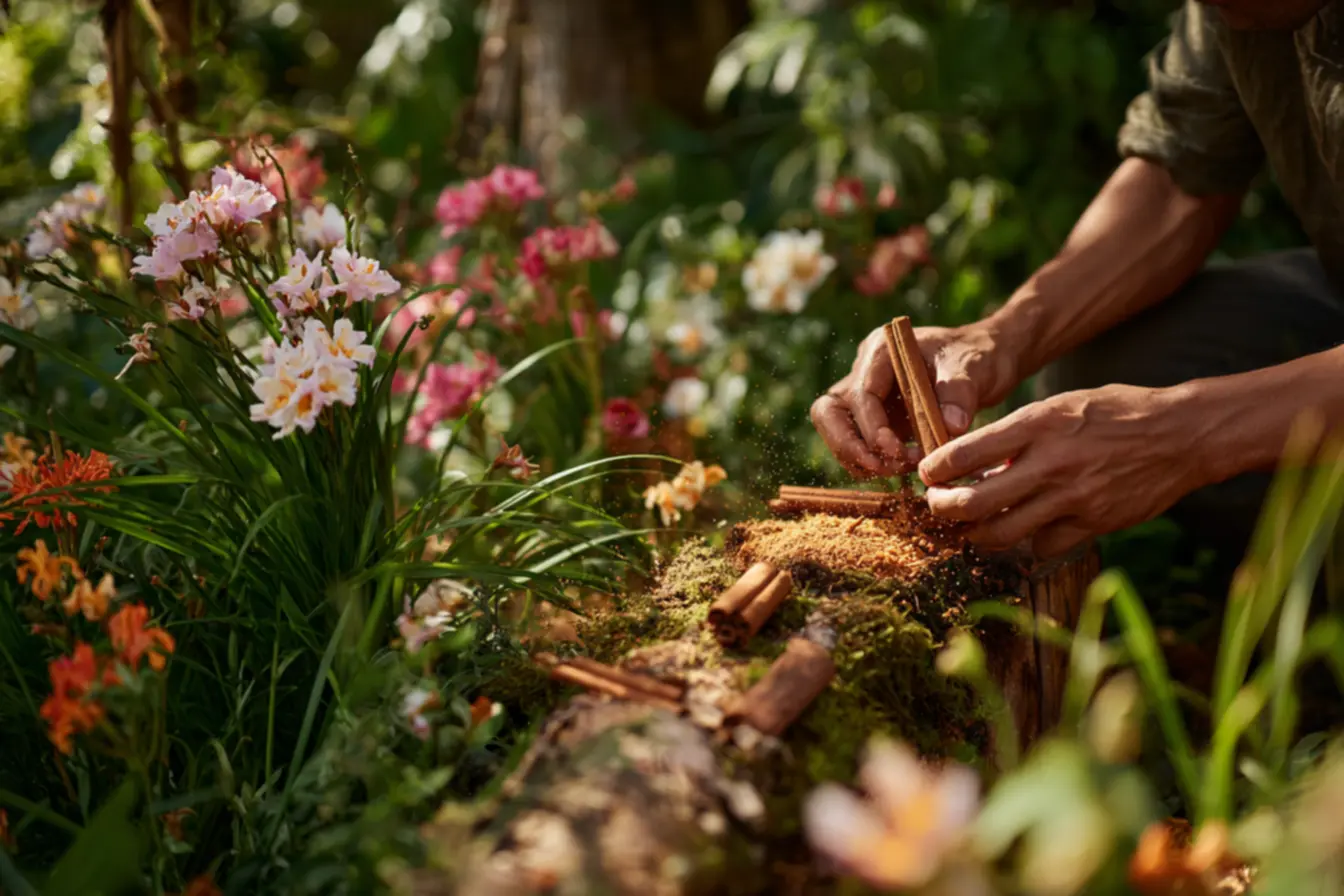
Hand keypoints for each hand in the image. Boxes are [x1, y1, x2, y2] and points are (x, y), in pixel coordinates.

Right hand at [811, 321, 1017, 477]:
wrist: (987, 360)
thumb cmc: (977, 356)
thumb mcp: (974, 368)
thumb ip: (960, 393)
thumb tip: (951, 426)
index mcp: (881, 351)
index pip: (860, 394)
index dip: (873, 428)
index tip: (898, 451)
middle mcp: (865, 372)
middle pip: (829, 413)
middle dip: (849, 445)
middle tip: (883, 467)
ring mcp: (867, 397)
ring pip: (837, 432)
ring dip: (862, 458)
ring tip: (904, 468)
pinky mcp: (876, 419)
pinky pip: (858, 445)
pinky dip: (874, 461)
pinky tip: (906, 466)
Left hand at [918, 384, 1206, 558]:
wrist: (1181, 434)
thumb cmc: (1114, 413)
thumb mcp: (1060, 407)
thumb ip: (1018, 434)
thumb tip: (975, 465)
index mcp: (1038, 424)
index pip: (965, 453)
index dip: (935, 469)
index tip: (927, 473)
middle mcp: (1050, 462)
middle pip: (974, 502)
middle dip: (943, 509)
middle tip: (937, 507)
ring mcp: (1073, 497)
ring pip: (1002, 533)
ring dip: (977, 534)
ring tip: (969, 527)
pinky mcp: (1094, 523)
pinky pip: (1043, 545)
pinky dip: (1028, 542)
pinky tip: (1027, 530)